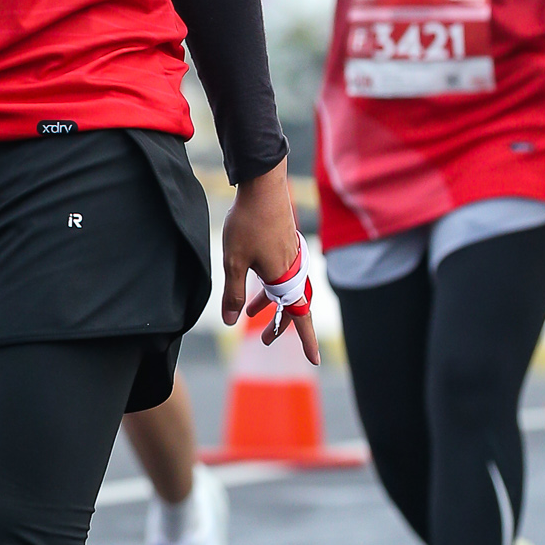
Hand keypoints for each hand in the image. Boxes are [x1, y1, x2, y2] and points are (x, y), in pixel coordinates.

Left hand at [222, 164, 320, 364]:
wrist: (263, 184)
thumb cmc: (248, 222)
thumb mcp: (233, 261)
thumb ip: (231, 293)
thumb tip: (229, 322)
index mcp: (284, 277)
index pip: (300, 317)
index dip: (306, 340)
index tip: (315, 361)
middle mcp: (292, 268)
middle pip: (290, 305)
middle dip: (277, 324)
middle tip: (263, 340)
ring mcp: (290, 255)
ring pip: (283, 288)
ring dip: (267, 303)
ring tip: (247, 313)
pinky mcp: (284, 243)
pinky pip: (280, 273)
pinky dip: (268, 285)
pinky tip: (252, 279)